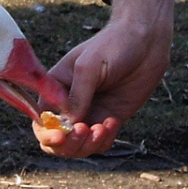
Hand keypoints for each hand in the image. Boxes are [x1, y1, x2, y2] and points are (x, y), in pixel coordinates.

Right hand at [34, 0, 174, 157]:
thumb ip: (77, 96)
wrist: (146, 41)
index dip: (46, 132)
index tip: (60, 135)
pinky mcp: (106, 120)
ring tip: (102, 127)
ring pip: (77, 146)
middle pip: (56, 139)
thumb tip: (68, 123)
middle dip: (68, 144)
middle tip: (85, 132)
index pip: (41, 120)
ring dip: (87, 144)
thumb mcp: (89, 67)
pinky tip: (112, 122)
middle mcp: (67, 106)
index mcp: (53, 91)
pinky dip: (104, 141)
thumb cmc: (112, 45)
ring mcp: (88, 114)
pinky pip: (99, 143)